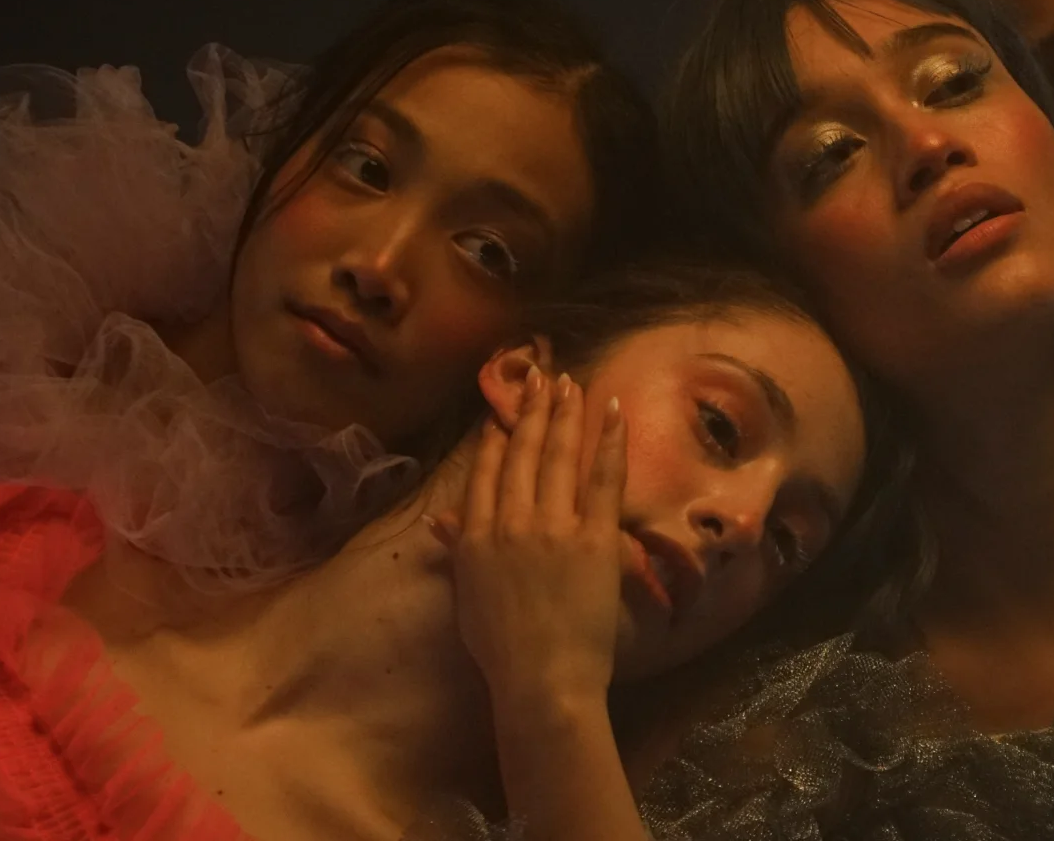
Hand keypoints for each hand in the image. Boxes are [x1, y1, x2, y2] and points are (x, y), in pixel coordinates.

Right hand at [432, 369, 627, 705]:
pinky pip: (603, 479)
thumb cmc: (502, 648)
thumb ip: (458, 548)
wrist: (542, 679)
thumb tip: (438, 519)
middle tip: (542, 374)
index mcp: (478, 537)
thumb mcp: (468, 595)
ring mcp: (554, 526)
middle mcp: (512, 522)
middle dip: (532, 410)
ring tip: (570, 381)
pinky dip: (609, 442)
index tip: (503, 409)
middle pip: (523, 453)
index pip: (486, 473)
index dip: (495, 438)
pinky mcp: (595, 537)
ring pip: (559, 456)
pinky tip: (614, 410)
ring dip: (565, 414)